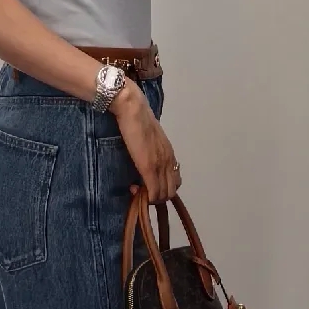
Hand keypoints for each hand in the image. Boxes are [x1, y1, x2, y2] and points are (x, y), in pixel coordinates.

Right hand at [111, 82, 181, 204]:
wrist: (133, 110)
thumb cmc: (139, 121)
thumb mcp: (151, 139)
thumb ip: (153, 152)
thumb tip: (147, 162)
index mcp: (170, 155)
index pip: (175, 182)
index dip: (162, 189)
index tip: (147, 186)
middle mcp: (169, 161)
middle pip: (171, 192)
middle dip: (157, 197)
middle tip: (141, 192)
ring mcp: (160, 165)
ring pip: (163, 195)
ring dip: (151, 198)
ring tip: (137, 191)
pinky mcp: (149, 167)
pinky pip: (153, 191)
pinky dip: (146, 197)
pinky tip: (134, 190)